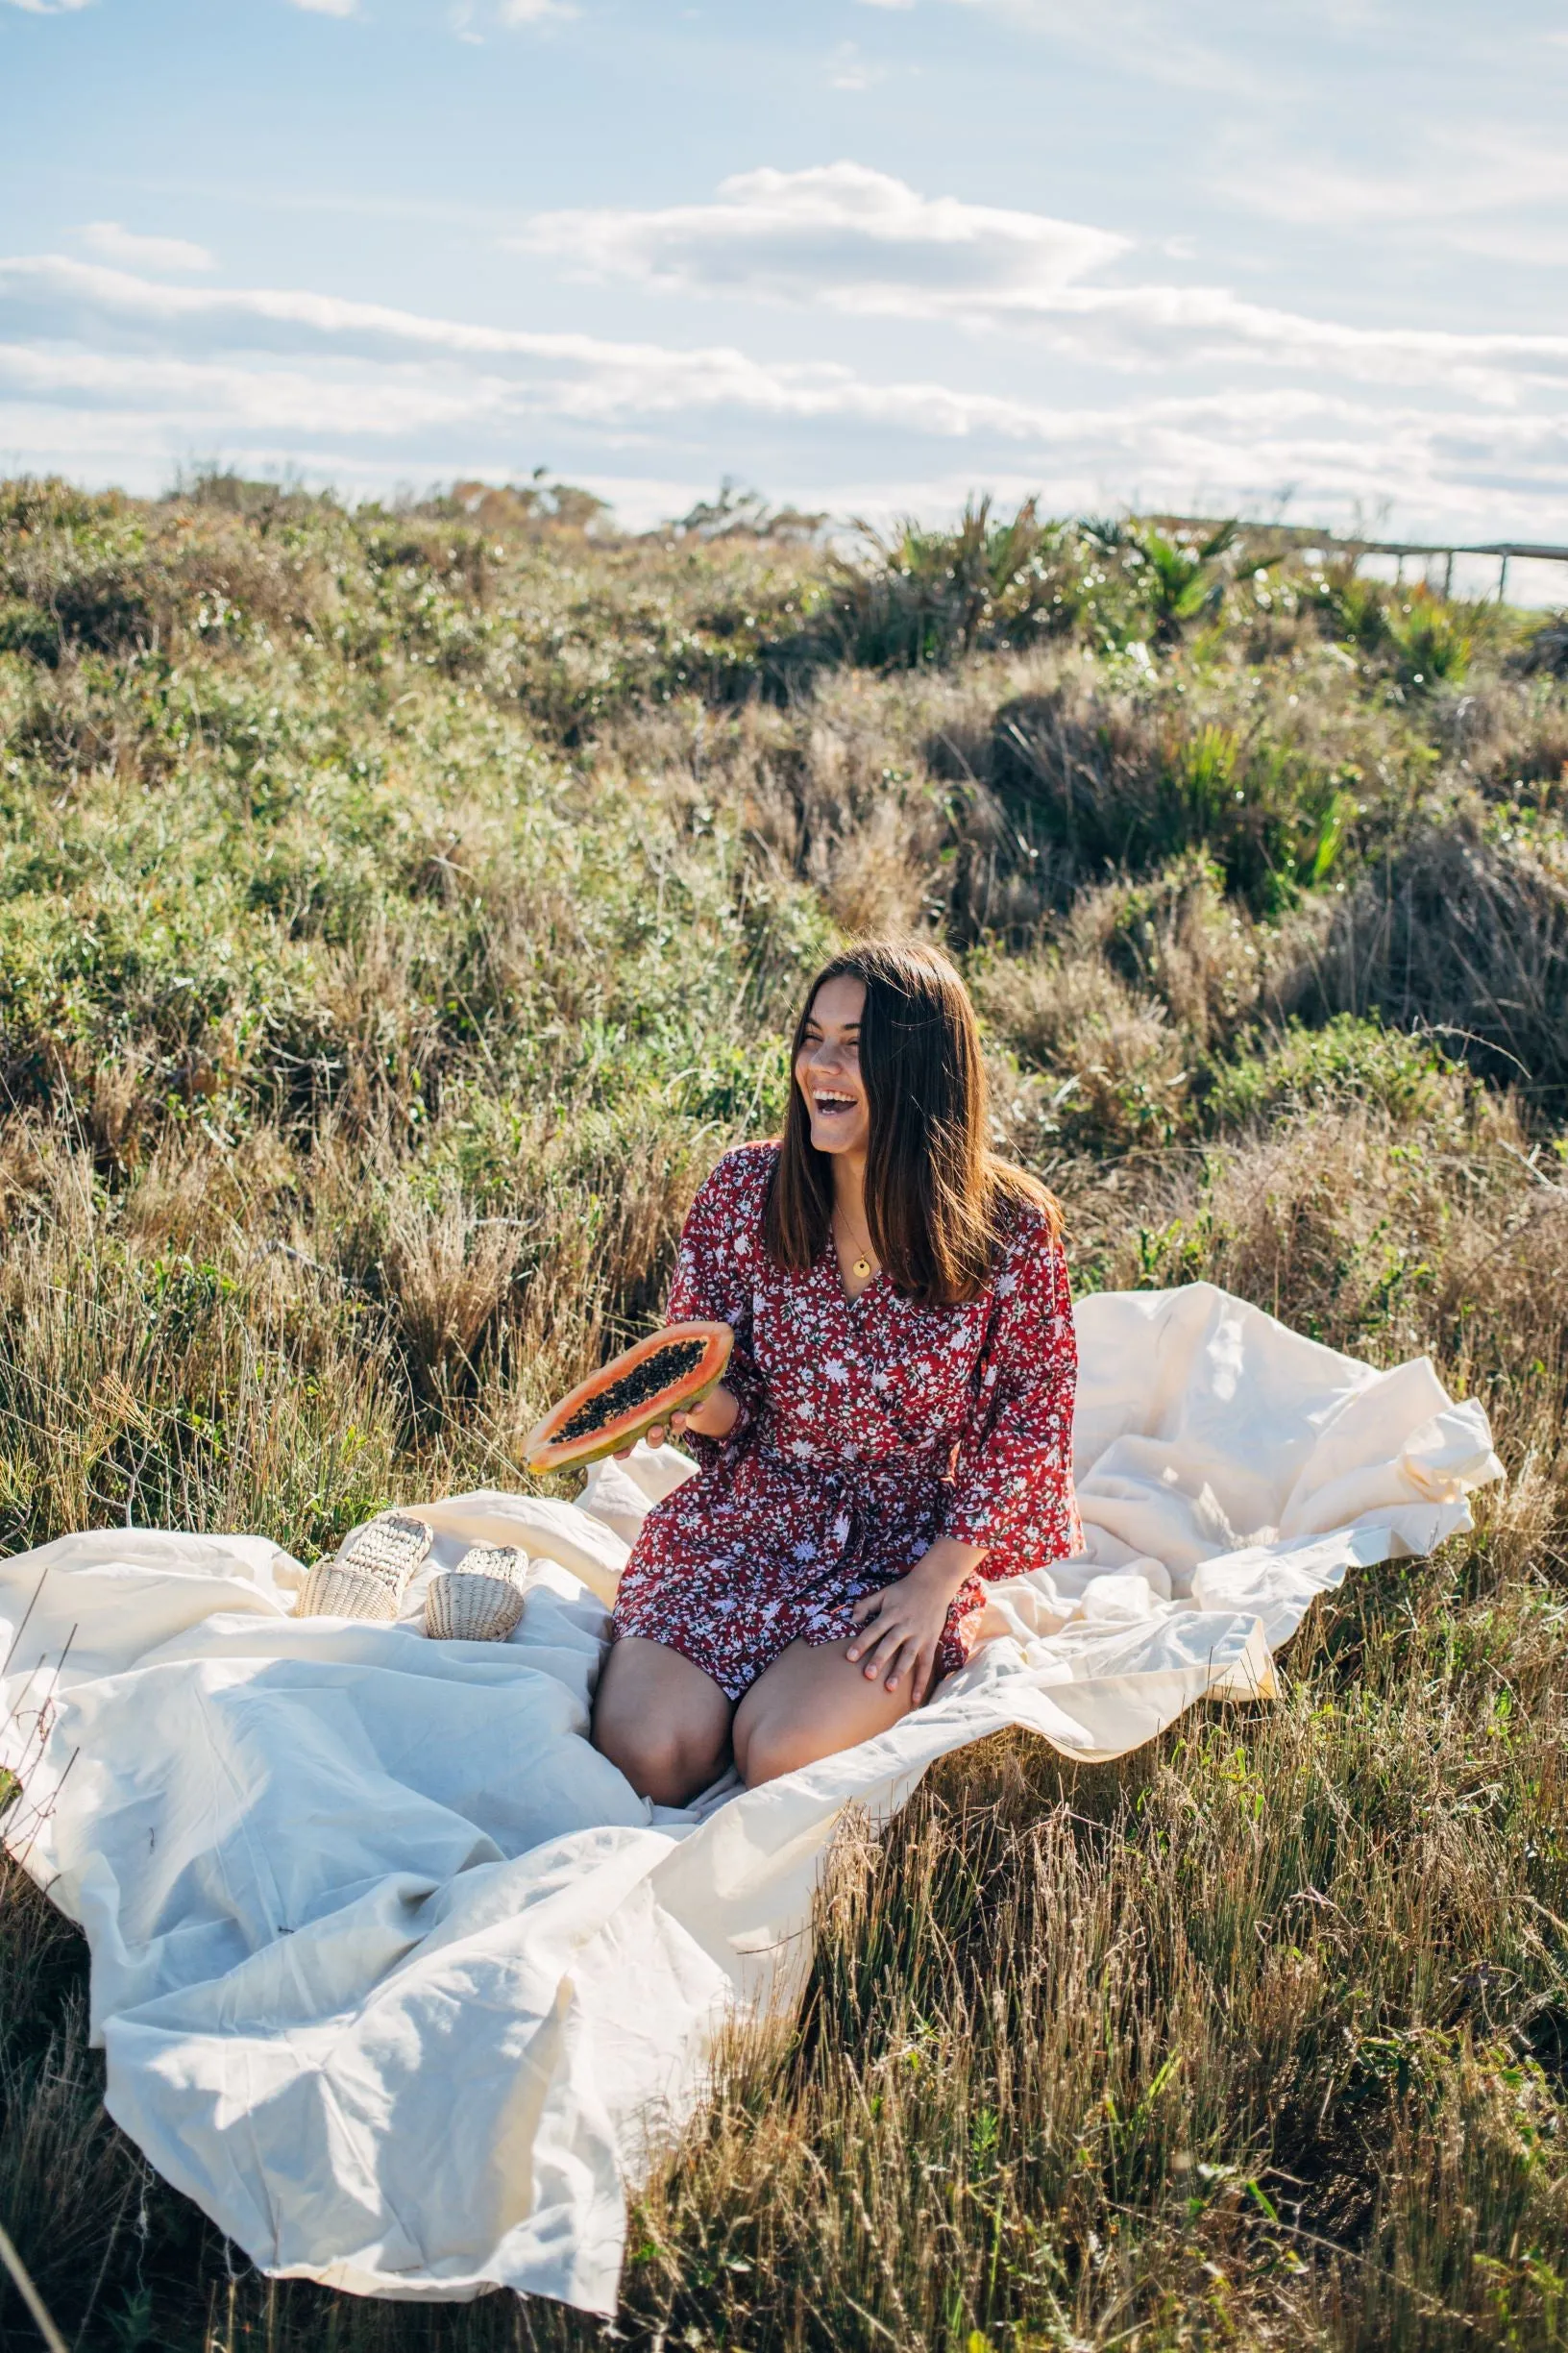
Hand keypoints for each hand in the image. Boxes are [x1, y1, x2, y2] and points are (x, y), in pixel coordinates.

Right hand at [614, 1382, 739, 1459]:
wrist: (671, 1371)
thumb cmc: (636, 1380)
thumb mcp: (620, 1379)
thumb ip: (607, 1380)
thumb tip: (592, 1376)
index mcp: (634, 1421)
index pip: (625, 1441)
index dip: (623, 1450)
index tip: (620, 1455)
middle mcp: (653, 1423)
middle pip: (653, 1439)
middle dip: (654, 1438)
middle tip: (655, 1430)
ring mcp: (671, 1416)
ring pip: (674, 1429)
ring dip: (677, 1425)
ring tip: (677, 1415)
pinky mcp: (688, 1405)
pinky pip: (694, 1412)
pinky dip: (696, 1410)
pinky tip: (699, 1404)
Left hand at [846, 1538, 986, 1705]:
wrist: (934, 1584)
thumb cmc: (904, 1591)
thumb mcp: (883, 1593)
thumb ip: (866, 1605)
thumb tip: (850, 1619)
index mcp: (891, 1614)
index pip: (874, 1630)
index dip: (862, 1643)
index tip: (849, 1657)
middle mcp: (905, 1625)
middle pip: (890, 1644)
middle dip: (880, 1659)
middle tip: (868, 1675)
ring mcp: (919, 1635)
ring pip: (909, 1656)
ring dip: (900, 1672)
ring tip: (890, 1688)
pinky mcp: (931, 1642)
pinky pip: (926, 1665)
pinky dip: (921, 1682)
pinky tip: (915, 1699)